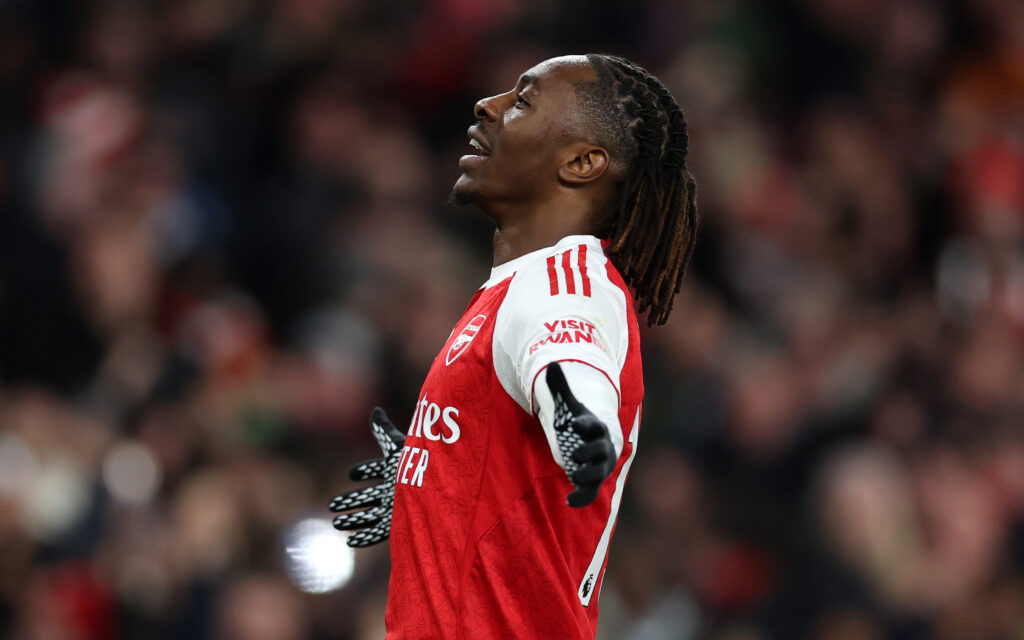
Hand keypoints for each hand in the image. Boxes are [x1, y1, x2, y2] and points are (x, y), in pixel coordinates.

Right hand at [329, 407, 404, 546]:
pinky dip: (364, 537)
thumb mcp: (396, 445)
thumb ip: (383, 429)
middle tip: (332, 504)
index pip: (376, 470)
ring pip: (370, 515)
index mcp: (393, 471)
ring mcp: (395, 507)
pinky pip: (378, 532)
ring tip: (336, 523)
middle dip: (350, 500)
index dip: (365, 471)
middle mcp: (393, 489)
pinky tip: (351, 541)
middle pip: (368, 496)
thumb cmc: (416, 462)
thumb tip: (375, 410)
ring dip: (352, 520)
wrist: (431, 482)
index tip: (352, 474)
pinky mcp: (398, 522)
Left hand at [545, 362, 616, 506]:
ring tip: (574, 476)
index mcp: (596, 427)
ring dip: (588, 476)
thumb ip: (560, 387)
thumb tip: (550, 364)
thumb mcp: (568, 404)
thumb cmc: (579, 421)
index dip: (586, 425)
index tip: (574, 423)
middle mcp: (602, 447)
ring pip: (598, 474)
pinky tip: (568, 501)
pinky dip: (582, 497)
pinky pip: (591, 492)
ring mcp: (599, 466)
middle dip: (590, 453)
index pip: (595, 426)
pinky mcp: (592, 480)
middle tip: (575, 454)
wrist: (590, 439)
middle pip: (601, 452)